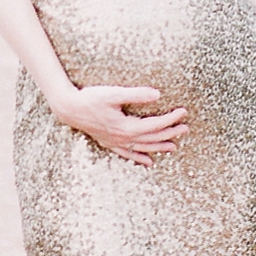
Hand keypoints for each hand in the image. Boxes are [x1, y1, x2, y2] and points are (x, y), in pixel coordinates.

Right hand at [52, 83, 188, 167]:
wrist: (69, 109)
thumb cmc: (90, 98)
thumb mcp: (113, 93)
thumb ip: (136, 94)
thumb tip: (157, 95)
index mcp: (127, 126)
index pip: (155, 124)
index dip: (171, 119)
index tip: (183, 112)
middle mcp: (123, 138)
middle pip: (152, 138)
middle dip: (170, 133)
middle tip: (185, 129)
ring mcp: (116, 142)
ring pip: (142, 148)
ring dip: (159, 147)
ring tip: (173, 147)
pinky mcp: (109, 143)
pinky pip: (128, 154)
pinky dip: (139, 158)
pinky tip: (148, 162)